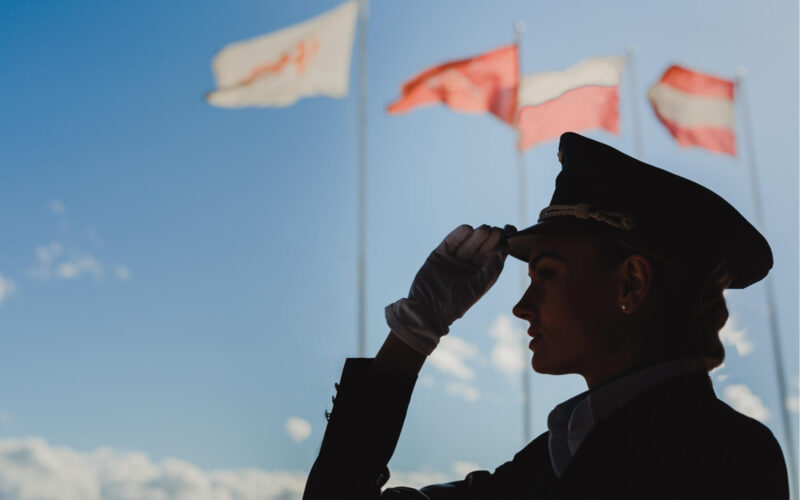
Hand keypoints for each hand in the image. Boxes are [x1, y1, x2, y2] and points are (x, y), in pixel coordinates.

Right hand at [385, 224, 507, 354]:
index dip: (501, 245)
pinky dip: (458, 235)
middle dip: (489, 239)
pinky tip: (466, 229)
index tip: (508, 235)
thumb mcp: (479, 287)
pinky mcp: (440, 254)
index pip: (494, 256)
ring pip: (467, 243)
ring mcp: (454, 258)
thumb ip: (492, 270)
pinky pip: (451, 242)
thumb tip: (503, 251)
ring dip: (476, 236)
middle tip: (495, 230)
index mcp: (481, 274)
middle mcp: (469, 265)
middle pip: (481, 247)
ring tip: (484, 229)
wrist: (428, 310)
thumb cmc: (456, 303)